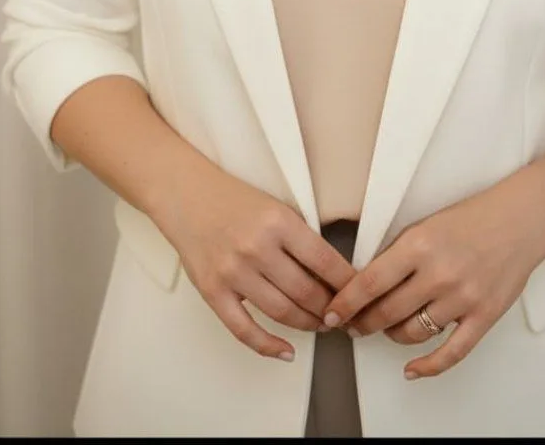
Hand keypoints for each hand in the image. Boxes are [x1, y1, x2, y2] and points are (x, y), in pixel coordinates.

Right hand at [155, 162, 356, 361]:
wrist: (185, 193)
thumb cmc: (232, 198)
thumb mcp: (275, 207)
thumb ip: (299, 238)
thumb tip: (332, 275)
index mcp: (279, 222)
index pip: (326, 261)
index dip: (348, 283)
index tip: (360, 294)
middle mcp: (257, 248)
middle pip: (308, 292)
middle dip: (331, 309)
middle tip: (342, 314)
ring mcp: (234, 272)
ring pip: (283, 313)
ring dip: (308, 325)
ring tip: (320, 325)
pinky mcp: (213, 291)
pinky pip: (244, 329)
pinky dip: (268, 345)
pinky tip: (286, 350)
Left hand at [321, 178, 544, 378]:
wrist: (520, 219)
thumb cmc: (473, 218)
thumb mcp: (425, 225)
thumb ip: (398, 254)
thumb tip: (367, 285)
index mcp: (419, 245)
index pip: (370, 282)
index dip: (346, 303)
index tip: (331, 313)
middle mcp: (439, 273)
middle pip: (387, 313)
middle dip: (363, 323)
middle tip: (354, 324)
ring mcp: (463, 298)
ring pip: (412, 333)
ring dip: (392, 336)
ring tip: (386, 329)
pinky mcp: (483, 316)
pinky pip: (451, 353)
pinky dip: (428, 366)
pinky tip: (412, 369)